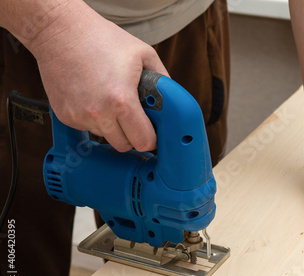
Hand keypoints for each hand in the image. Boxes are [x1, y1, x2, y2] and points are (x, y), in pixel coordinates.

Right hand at [28, 1, 167, 151]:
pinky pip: (87, 128)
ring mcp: (79, 116)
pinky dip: (94, 120)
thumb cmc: (101, 38)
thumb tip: (172, 102)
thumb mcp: (144, 54)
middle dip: (133, 135)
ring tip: (112, 102)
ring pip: (105, 137)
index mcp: (121, 100)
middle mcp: (98, 113)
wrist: (60, 30)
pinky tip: (94, 98)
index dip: (152, 139)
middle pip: (124, 146)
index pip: (143, 141)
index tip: (153, 133)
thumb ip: (164, 81)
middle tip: (135, 120)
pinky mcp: (65, 116)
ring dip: (113, 128)